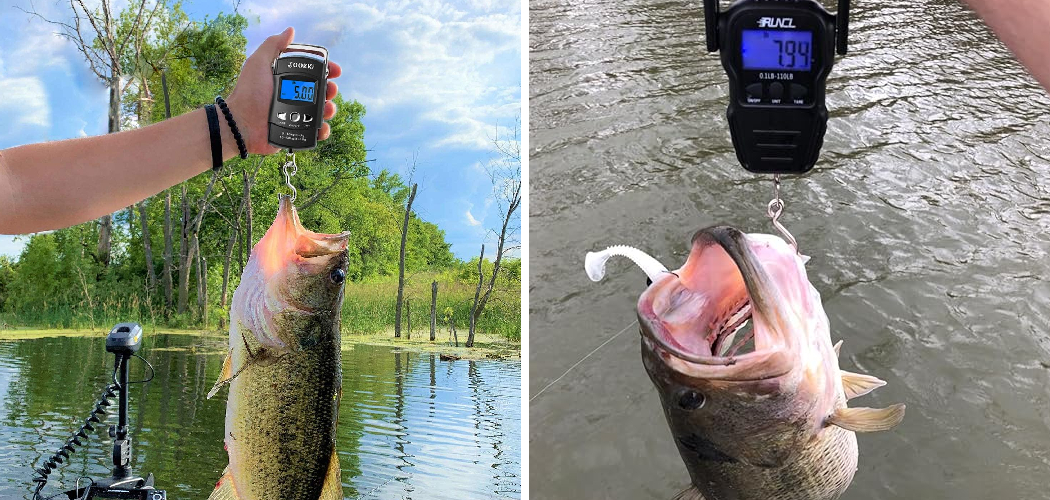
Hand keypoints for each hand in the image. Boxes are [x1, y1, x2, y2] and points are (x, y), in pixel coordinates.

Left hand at [225, 27, 342, 154]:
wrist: (241, 123)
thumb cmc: (248, 92)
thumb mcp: (258, 63)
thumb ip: (273, 46)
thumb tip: (290, 30)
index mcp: (287, 80)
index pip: (312, 73)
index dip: (327, 70)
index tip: (336, 70)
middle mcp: (293, 97)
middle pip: (321, 92)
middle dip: (330, 90)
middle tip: (330, 90)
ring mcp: (296, 115)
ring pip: (321, 112)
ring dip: (329, 109)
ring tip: (327, 109)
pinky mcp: (297, 132)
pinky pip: (316, 132)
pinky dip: (323, 131)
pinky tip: (322, 128)